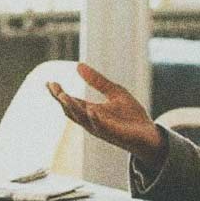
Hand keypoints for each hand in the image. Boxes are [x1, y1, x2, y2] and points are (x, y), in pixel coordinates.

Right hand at [46, 63, 165, 167]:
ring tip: (63, 95)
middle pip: (70, 111)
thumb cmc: (131, 116)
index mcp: (90, 111)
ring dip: (71, 108)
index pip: (70, 102)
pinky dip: (94, 118)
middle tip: (53, 86)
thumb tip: (78, 65)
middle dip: (60, 99)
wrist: (150, 135)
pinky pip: (100, 126)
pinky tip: (90, 109)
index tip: (49, 82)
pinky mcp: (112, 133)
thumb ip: (97, 81)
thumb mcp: (115, 92)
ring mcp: (100, 128)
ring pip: (81, 119)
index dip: (58, 93)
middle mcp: (91, 121)